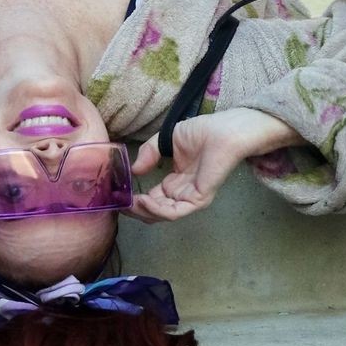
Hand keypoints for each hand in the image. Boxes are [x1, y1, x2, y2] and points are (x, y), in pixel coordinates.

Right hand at [127, 107, 293, 222]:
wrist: (226, 130)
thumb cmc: (203, 131)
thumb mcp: (168, 140)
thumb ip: (150, 153)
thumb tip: (133, 170)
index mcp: (176, 181)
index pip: (154, 198)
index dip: (136, 200)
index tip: (119, 196)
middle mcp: (182, 193)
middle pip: (156, 211)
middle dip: (136, 210)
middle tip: (120, 204)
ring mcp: (191, 197)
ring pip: (163, 215)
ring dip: (143, 211)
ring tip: (130, 202)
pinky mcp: (199, 199)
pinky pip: (175, 212)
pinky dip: (157, 210)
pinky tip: (144, 200)